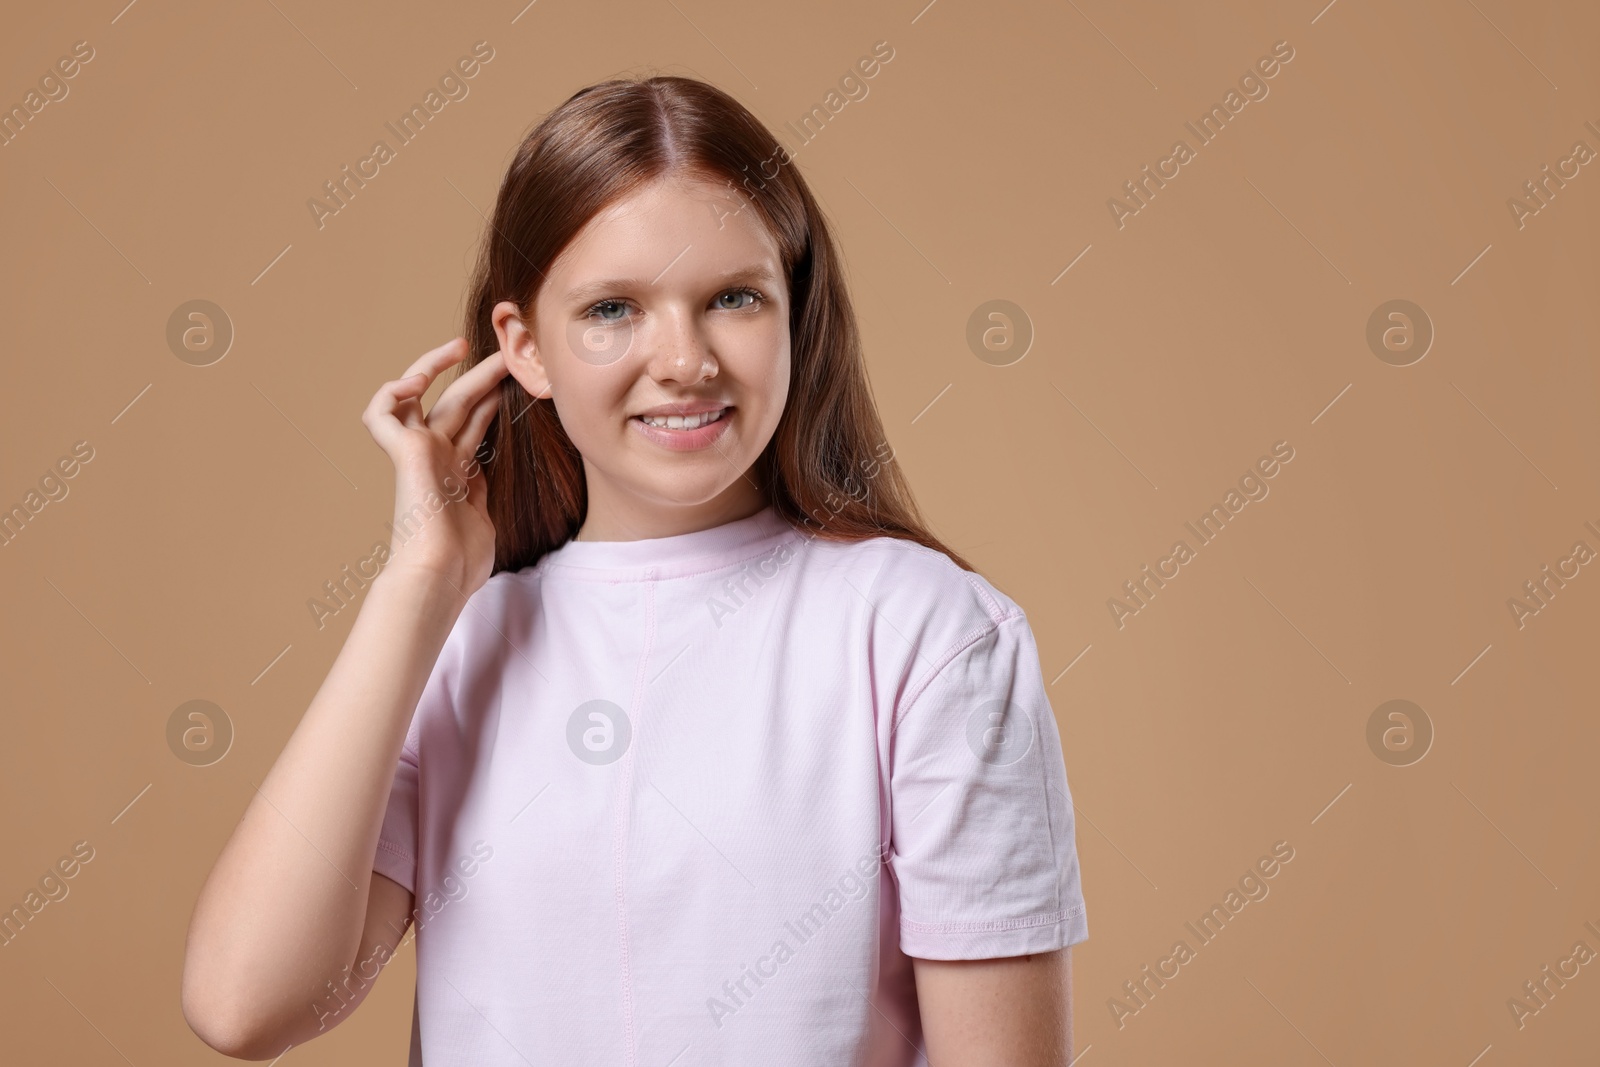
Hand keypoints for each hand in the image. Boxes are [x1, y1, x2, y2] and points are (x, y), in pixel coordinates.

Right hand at [361, 337, 509, 595]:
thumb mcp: (483, 518)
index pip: (473, 425)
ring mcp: (418, 454)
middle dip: (480, 375)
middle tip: (506, 353)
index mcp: (456, 474)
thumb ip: (481, 491)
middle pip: (456, 402)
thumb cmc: (462, 562)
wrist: (440, 574)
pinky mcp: (402, 453)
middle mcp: (435, 458)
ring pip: (421, 396)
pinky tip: (415, 382)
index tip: (514, 382)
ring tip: (462, 346)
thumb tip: (486, 474)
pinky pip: (381, 412)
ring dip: (438, 367)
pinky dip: (391, 391)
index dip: (490, 401)